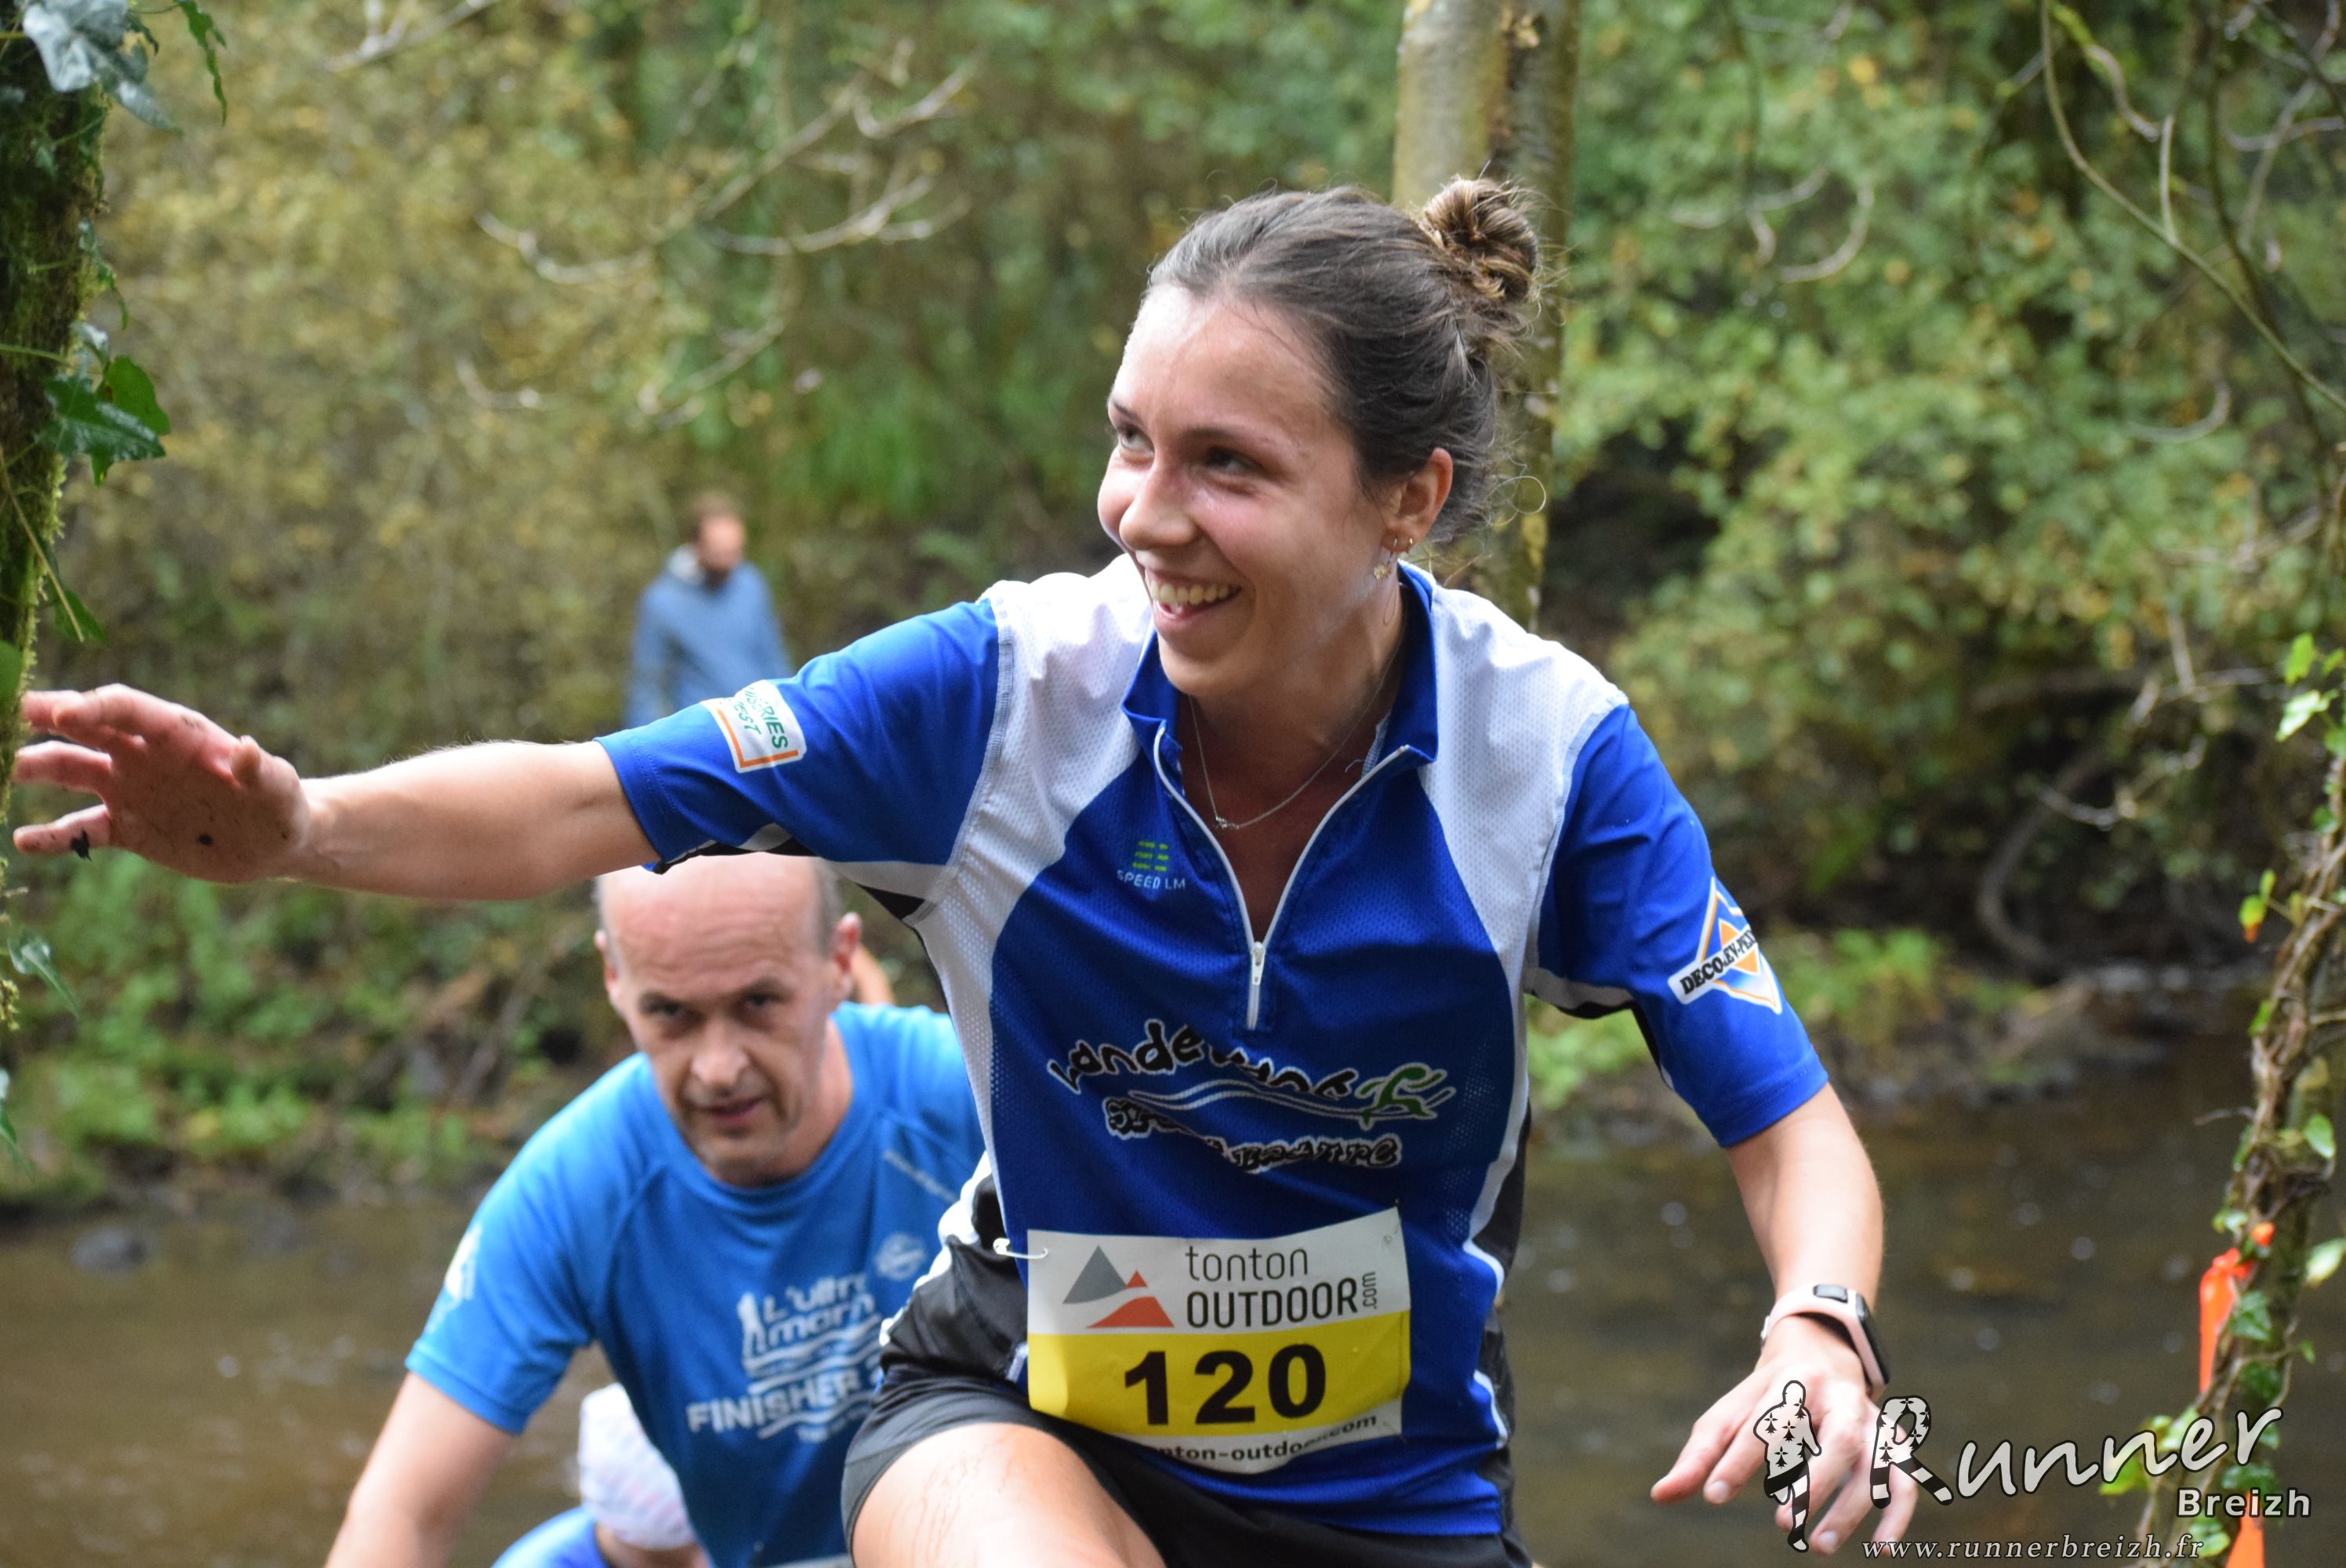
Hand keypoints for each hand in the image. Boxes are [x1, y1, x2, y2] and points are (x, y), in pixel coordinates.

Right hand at [12, 686, 310, 882]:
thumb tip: (246, 748)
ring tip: (8, 773)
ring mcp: (131, 790)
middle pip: (87, 728)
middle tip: (13, 714)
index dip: (94, 707)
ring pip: (72, 772)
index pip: (127, 709)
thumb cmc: (282, 806)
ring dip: (37, 769)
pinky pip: (82, 828)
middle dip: (48, 717)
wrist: (276, 844)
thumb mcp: (279, 789)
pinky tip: (23, 840)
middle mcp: (145, 755)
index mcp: (178, 735)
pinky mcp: (128, 828)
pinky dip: (53, 834)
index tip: (62, 713)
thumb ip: (261, 771)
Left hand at [1650, 1314, 1918, 1553]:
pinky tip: (1878, 1549)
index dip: (1740, 1460)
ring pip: (1874, 1461)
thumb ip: (1700, 1456)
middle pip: (1835, 1439)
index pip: (1766, 1423)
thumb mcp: (1728, 1414)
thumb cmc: (1764, 1397)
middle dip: (1811, 1484)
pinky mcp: (1891, 1440)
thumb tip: (1661, 1496)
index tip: (1714, 1496)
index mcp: (1790, 1384)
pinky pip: (1904, 1478)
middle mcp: (1836, 1399)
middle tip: (1780, 1525)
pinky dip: (1896, 1514)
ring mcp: (1869, 1419)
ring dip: (1852, 1507)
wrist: (1817, 1352)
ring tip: (1815, 1547)